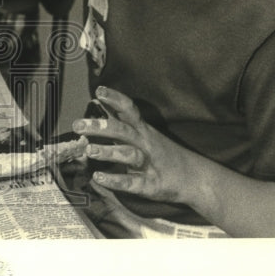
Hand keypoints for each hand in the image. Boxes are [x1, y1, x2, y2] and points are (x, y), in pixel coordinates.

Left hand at [72, 86, 192, 205]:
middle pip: (124, 131)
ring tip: (88, 150)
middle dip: (101, 127)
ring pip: (128, 154)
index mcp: (144, 130)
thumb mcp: (145, 133)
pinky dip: (115, 181)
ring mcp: (149, 164)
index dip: (115, 99)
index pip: (130, 110)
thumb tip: (98, 102)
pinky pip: (131, 183)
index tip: (99, 90)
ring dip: (109, 151)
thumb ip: (122, 120)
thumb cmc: (164, 154)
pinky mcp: (150, 185)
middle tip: (78, 125)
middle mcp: (146, 144)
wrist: (196, 178)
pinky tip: (98, 178)